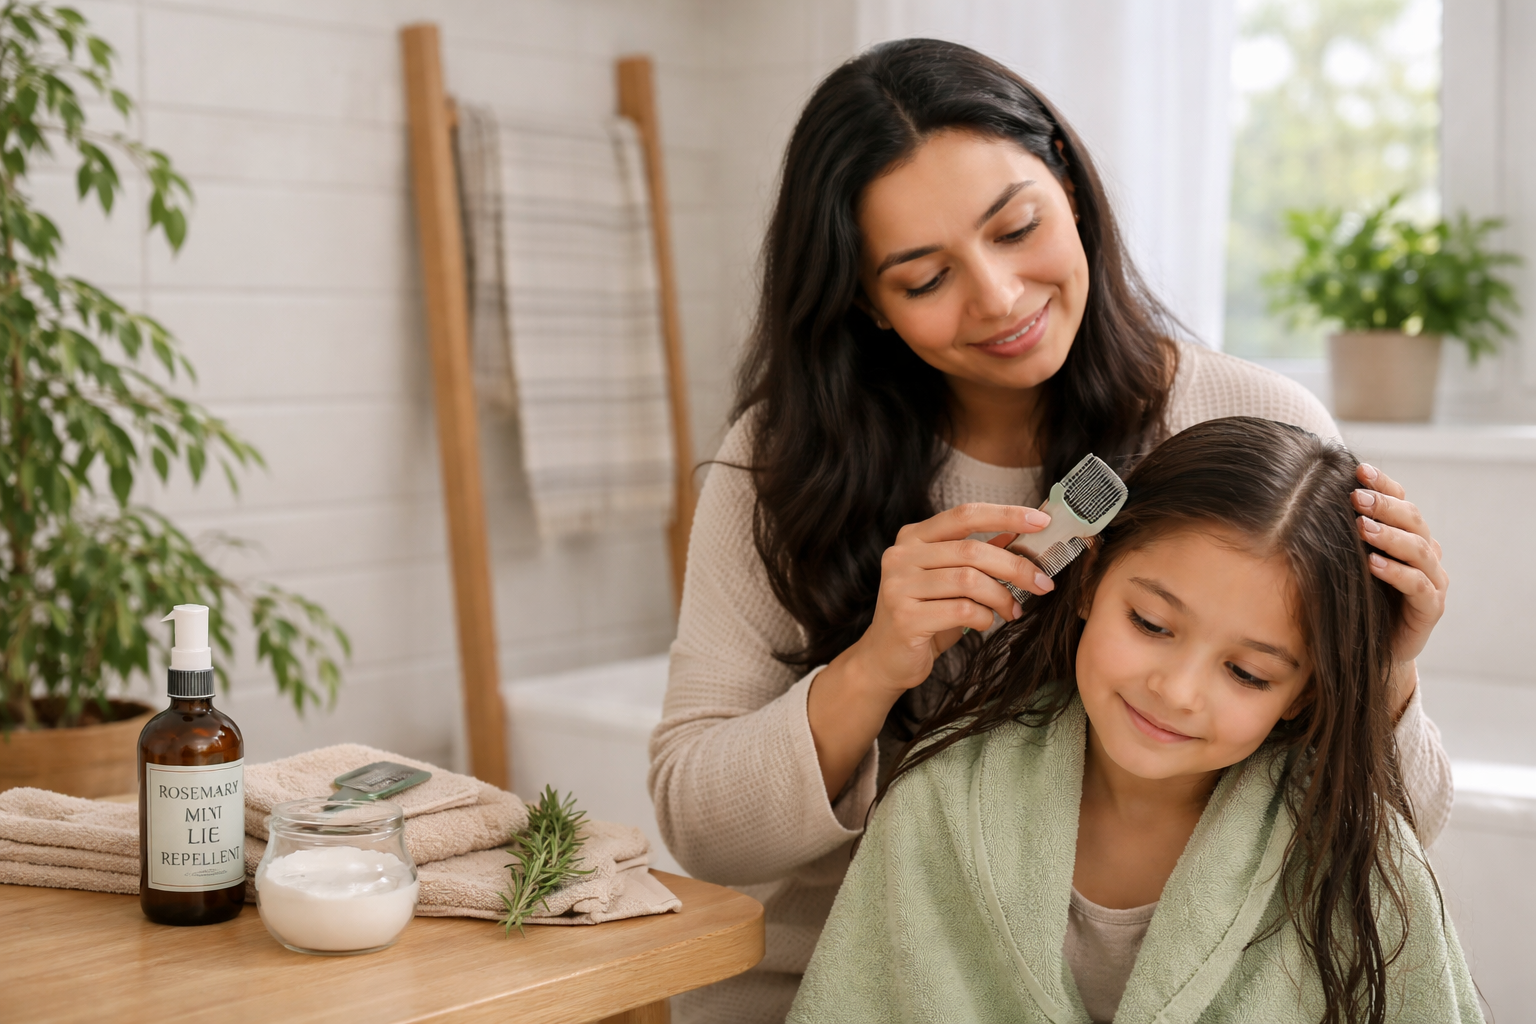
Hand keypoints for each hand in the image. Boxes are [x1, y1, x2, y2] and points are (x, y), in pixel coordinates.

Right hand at [807, 503, 1051, 797]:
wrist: (886, 659)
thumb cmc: (925, 615)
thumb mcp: (951, 579)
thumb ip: (978, 555)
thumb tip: (1021, 533)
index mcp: (913, 537)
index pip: (964, 514)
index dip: (1005, 514)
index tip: (1041, 520)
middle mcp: (901, 555)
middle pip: (971, 550)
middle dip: (1016, 566)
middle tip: (1043, 583)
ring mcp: (898, 585)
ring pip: (968, 580)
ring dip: (1001, 596)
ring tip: (1013, 611)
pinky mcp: (904, 617)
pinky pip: (961, 610)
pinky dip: (984, 617)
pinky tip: (985, 623)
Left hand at [1353, 463, 1447, 714]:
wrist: (1370, 651)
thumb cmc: (1354, 600)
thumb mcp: (1344, 563)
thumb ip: (1339, 533)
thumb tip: (1305, 495)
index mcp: (1406, 536)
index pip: (1401, 501)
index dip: (1383, 484)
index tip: (1358, 469)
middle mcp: (1425, 555)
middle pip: (1412, 520)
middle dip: (1384, 505)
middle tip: (1356, 496)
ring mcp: (1433, 582)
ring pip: (1419, 550)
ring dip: (1389, 536)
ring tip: (1362, 526)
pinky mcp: (1430, 610)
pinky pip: (1418, 587)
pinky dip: (1397, 573)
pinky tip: (1373, 564)